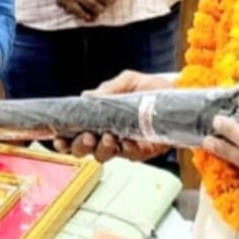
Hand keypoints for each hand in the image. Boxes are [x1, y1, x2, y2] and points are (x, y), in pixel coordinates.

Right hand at [54, 69, 172, 162]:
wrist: (180, 96)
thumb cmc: (153, 88)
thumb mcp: (129, 81)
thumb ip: (109, 89)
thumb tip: (86, 96)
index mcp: (99, 118)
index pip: (74, 132)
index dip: (63, 139)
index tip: (59, 138)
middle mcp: (107, 133)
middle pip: (83, 149)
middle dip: (80, 145)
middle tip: (88, 136)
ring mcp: (123, 145)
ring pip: (101, 156)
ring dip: (100, 149)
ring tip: (107, 137)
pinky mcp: (141, 152)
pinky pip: (128, 156)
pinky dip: (125, 151)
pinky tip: (126, 143)